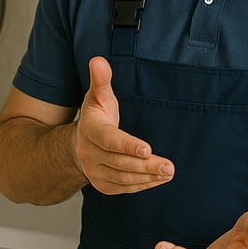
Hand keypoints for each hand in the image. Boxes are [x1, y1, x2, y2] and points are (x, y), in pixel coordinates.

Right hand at [75, 56, 173, 193]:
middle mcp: (90, 154)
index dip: (128, 145)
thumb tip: (99, 60)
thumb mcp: (98, 96)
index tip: (147, 149)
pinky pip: (124, 188)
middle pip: (120, 163)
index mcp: (90, 131)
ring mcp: (95, 172)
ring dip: (147, 177)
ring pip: (123, 178)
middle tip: (169, 166)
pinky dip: (143, 185)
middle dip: (145, 165)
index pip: (110, 140)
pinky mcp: (103, 185)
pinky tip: (159, 179)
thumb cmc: (96, 116)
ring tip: (168, 172)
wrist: (78, 144)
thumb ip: (101, 80)